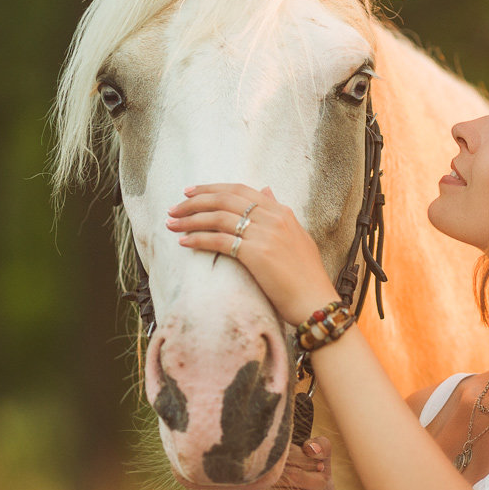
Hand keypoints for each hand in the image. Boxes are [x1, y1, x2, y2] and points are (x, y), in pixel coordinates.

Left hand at [166, 183, 338, 324]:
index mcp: (282, 211)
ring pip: (218, 217)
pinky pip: (220, 240)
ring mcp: (265, 234)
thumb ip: (278, 213)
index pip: (241, 190)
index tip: (191, 192)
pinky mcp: (257, 253)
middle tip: (175, 208)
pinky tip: (185, 242)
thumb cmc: (306, 275)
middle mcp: (273, 218)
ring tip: (173, 224)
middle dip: (195, 201)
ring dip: (191, 219)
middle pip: (225, 199)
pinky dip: (199, 239)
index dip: (212, 188)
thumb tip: (266, 190)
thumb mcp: (296, 235)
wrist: (315, 300)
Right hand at [243, 437, 336, 489]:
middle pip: (293, 476)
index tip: (321, 468)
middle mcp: (259, 477)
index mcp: (271, 459)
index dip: (310, 461)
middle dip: (316, 483)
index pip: (289, 453)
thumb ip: (321, 447)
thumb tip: (312, 447)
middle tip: (322, 489)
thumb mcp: (322, 465)